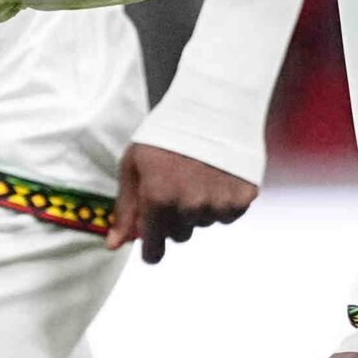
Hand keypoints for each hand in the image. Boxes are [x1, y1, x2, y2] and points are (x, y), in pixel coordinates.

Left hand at [115, 143, 258, 261]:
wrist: (213, 105)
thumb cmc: (166, 133)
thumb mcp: (133, 165)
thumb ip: (125, 209)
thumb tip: (114, 245)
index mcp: (158, 199)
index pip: (154, 252)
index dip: (151, 248)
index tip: (152, 244)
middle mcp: (189, 207)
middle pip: (179, 236)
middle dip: (174, 218)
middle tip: (176, 186)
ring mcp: (218, 203)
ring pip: (204, 224)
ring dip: (199, 208)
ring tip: (198, 175)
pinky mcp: (243, 198)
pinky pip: (228, 215)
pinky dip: (223, 201)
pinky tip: (217, 176)